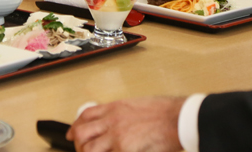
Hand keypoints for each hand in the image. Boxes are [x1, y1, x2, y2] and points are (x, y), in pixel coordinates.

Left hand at [67, 96, 185, 151]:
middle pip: (82, 133)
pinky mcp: (125, 149)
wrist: (179, 118)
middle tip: (82, 150)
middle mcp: (112, 121)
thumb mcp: (136, 105)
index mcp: (115, 108)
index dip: (75, 126)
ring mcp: (117, 136)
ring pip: (89, 149)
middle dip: (79, 145)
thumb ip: (121, 114)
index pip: (86, 116)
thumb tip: (113, 123)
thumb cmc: (164, 112)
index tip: (72, 134)